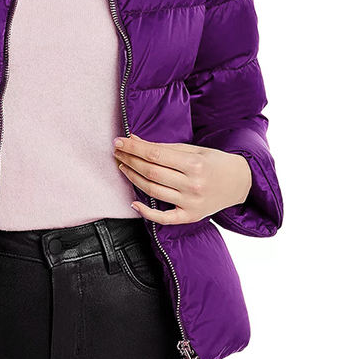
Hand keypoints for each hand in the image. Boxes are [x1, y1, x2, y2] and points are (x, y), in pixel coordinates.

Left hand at [113, 133, 251, 224]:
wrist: (241, 183)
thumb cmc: (215, 162)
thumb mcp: (194, 149)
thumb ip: (164, 146)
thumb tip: (135, 140)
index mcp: (194, 164)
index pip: (156, 154)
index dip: (134, 148)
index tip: (120, 141)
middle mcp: (192, 184)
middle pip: (151, 172)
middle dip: (130, 160)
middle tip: (117, 151)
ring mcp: (191, 203)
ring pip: (153, 191)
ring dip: (133, 177)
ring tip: (123, 166)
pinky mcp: (190, 216)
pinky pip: (164, 218)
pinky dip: (146, 212)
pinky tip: (133, 203)